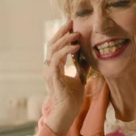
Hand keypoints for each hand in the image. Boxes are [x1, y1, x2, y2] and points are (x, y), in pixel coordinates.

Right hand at [42, 21, 86, 135]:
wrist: (68, 112)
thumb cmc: (72, 99)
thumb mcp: (79, 78)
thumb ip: (80, 67)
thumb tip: (86, 56)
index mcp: (53, 67)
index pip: (55, 46)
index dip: (62, 35)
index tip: (72, 25)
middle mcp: (49, 68)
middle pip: (51, 44)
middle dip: (61, 32)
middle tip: (71, 22)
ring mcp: (49, 72)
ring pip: (53, 49)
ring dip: (65, 40)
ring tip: (76, 35)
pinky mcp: (53, 77)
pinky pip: (57, 59)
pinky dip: (66, 51)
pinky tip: (76, 47)